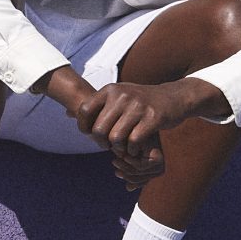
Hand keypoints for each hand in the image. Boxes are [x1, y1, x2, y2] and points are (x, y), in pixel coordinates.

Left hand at [42, 64, 162, 187]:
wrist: (173, 98)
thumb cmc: (140, 101)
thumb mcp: (117, 95)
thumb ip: (94, 105)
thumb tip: (66, 113)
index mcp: (110, 89)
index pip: (84, 110)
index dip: (84, 127)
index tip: (92, 135)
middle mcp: (122, 95)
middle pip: (99, 129)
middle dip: (102, 143)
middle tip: (109, 146)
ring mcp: (138, 106)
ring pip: (115, 138)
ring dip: (118, 149)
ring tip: (122, 148)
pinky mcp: (153, 117)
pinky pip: (133, 141)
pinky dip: (132, 149)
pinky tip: (135, 148)